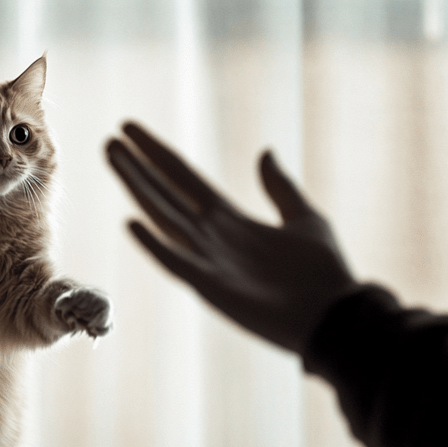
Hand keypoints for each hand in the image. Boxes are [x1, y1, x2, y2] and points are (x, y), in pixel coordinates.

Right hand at [105, 122, 356, 354]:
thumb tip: (265, 151)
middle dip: (138, 168)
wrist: (337, 316)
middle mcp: (213, 238)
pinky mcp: (213, 287)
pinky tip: (132, 222)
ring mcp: (210, 262)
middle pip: (167, 195)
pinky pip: (177, 263)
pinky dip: (155, 245)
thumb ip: (280, 188)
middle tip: (110, 141)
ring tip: (113, 159)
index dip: (158, 154)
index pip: (184, 179)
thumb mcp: (304, 218)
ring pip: (165, 219)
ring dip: (138, 188)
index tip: (131, 130)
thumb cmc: (324, 272)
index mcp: (231, 220)